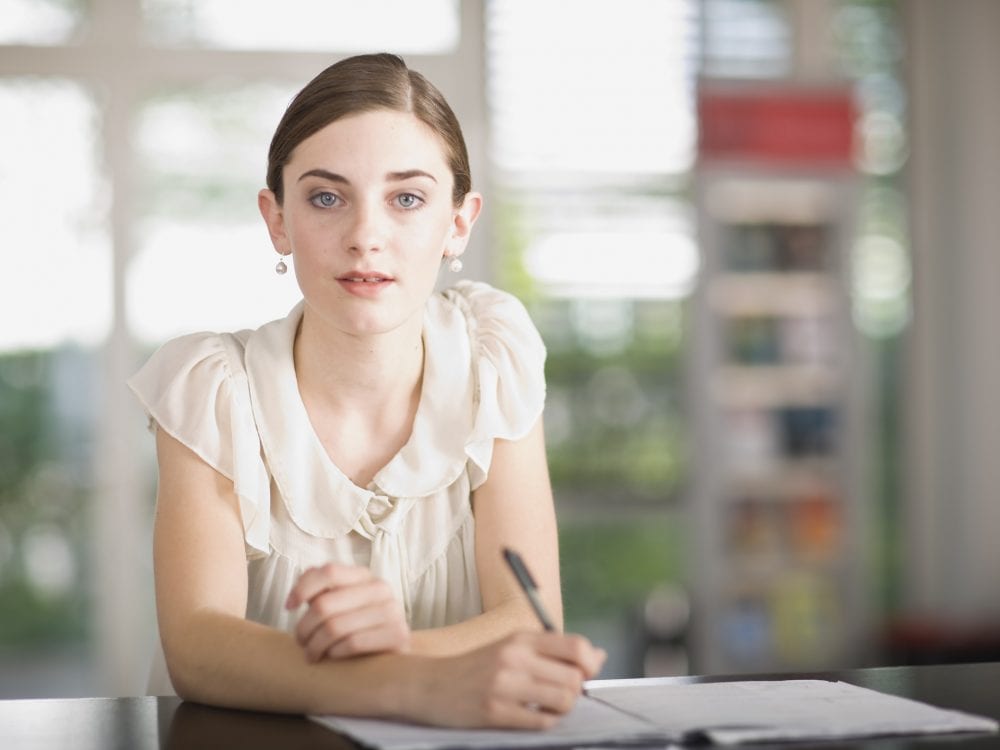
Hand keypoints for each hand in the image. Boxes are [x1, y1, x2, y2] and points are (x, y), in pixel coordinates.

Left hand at [285, 563, 410, 661]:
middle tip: (301, 642)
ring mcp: (392, 611)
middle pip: (324, 604)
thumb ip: (320, 591)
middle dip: (303, 628)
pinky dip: (335, 653)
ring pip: (335, 627)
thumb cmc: (357, 629)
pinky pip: (353, 643)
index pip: (329, 572)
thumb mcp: (339, 605)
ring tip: (311, 654)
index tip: (289, 607)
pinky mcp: (398, 635)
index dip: (302, 588)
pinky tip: (333, 657)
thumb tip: (296, 593)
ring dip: (315, 645)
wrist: (393, 659)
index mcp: (364, 576)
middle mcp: (380, 588)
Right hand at [416, 631, 606, 728]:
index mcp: (521, 638)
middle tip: (558, 695)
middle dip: (575, 692)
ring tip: (544, 707)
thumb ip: (553, 651)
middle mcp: (514, 657)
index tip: (581, 674)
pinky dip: (544, 722)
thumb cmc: (476, 668)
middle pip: (574, 677)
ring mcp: (504, 684)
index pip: (576, 646)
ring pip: (563, 701)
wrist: (428, 685)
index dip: (589, 664)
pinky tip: (530, 716)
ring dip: (561, 709)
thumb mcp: (512, 648)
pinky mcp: (495, 711)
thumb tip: (598, 656)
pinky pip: (542, 722)